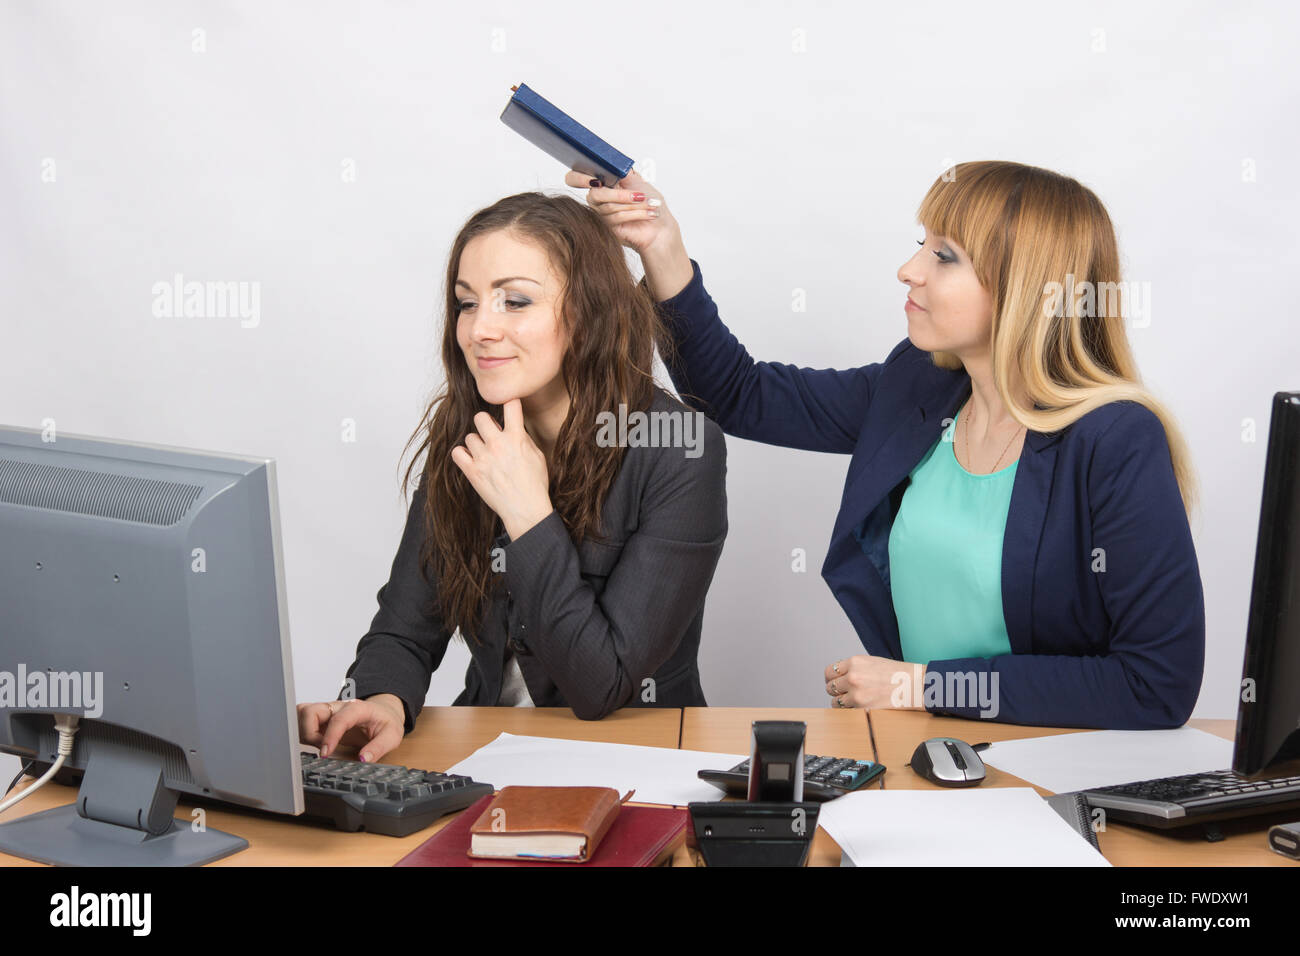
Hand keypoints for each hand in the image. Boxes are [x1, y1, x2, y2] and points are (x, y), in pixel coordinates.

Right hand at [297, 694, 404, 762]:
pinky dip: (303, 732)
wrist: (383, 712)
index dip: (330, 736)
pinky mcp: (321, 717)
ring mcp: (328, 710)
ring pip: (302, 714)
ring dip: (304, 732)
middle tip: (322, 751)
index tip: (325, 753)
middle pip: (310, 711)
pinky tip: (316, 744)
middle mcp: (338, 706)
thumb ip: (379, 747)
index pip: (338, 718)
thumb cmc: (386, 722)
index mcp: (357, 708)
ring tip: (319, 747)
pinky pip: (302, 720)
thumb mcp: (392, 736)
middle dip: (310, 734)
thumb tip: (363, 759)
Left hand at [451, 398, 552, 539]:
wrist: (525, 510)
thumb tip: (513, 427)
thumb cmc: (534, 485)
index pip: (510, 405)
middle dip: (485, 424)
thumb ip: (524, 438)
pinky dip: (463, 455)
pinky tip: (472, 460)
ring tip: (485, 455)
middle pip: (480, 417)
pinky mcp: (472, 472)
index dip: (509, 403)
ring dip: (476, 444)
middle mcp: (498, 444)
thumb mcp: (538, 456)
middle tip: (491, 434)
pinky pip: (457, 453)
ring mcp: (483, 458)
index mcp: (516, 438)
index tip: (508, 407)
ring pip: (469, 437)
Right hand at [564, 167, 679, 258]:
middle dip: (620, 195)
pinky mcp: (607, 228)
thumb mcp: (636, 180)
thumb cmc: (649, 201)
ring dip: (634, 205)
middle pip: (595, 194)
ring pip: (610, 206)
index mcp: (601, 183)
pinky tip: (648, 213)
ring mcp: (601, 214)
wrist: (660, 225)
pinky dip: (636, 213)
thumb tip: (610, 163)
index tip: (595, 180)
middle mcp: (597, 199)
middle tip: (639, 195)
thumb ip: (620, 171)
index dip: (579, 178)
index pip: (575, 178)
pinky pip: (617, 217)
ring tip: (650, 204)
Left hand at [824, 655, 925, 709]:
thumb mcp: (872, 662)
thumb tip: (839, 677)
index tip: (836, 683)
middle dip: (837, 691)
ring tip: (855, 701)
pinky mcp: (864, 708)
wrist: (915, 685)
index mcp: (854, 662)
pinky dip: (851, 711)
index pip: (829, 672)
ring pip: (835, 702)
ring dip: (842, 703)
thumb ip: (854, 668)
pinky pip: (847, 712)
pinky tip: (861, 707)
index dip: (832, 679)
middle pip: (830, 687)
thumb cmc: (897, 674)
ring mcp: (857, 694)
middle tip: (847, 693)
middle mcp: (853, 677)